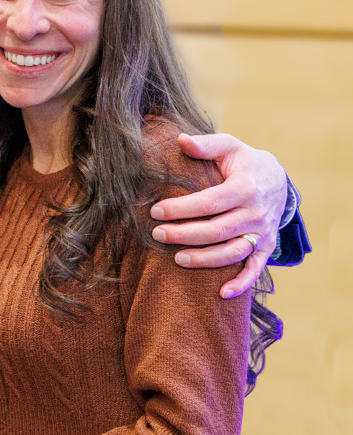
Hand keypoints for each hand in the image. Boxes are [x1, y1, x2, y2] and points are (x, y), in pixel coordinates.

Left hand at [150, 132, 287, 298]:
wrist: (277, 179)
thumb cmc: (243, 162)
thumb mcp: (228, 146)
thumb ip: (205, 145)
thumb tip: (181, 140)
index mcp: (245, 187)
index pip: (209, 203)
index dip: (182, 209)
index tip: (156, 212)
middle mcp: (256, 213)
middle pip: (217, 231)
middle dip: (185, 235)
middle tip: (157, 234)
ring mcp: (262, 233)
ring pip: (232, 253)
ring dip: (205, 260)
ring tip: (177, 260)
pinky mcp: (266, 247)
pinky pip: (255, 269)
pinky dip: (241, 284)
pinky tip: (221, 293)